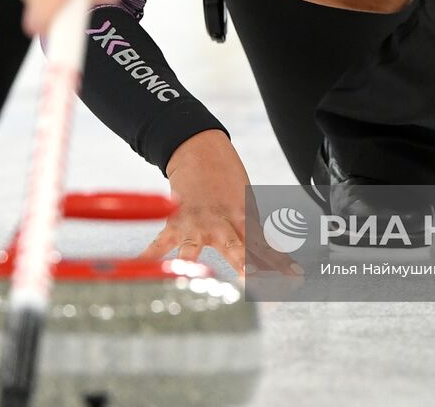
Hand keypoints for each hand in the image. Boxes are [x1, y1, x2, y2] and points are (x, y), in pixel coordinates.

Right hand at [141, 130, 301, 277]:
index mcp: (244, 219)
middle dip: (245, 266)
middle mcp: (223, 223)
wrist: (200, 151)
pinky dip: (150, 254)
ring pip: (197, 246)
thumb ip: (255, 235)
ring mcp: (198, 222)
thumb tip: (277, 258)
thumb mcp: (247, 206)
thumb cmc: (227, 182)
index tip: (294, 278)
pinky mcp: (176, 220)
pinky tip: (140, 264)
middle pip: (236, 247)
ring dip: (196, 262)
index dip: (280, 263)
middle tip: (253, 283)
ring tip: (195, 276)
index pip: (265, 246)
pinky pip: (162, 241)